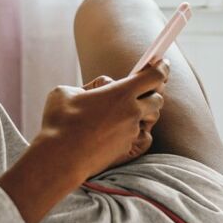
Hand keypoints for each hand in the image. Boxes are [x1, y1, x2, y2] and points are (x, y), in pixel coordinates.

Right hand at [35, 58, 168, 180]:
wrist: (60, 158)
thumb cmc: (59, 122)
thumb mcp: (67, 92)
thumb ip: (88, 86)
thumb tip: (100, 88)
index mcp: (120, 93)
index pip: (154, 77)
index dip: (161, 68)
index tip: (162, 64)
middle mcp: (132, 112)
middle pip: (158, 99)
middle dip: (153, 93)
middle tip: (143, 90)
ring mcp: (131, 133)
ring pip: (151, 119)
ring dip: (146, 112)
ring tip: (130, 110)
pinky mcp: (127, 149)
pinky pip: (141, 137)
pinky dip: (136, 131)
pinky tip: (123, 130)